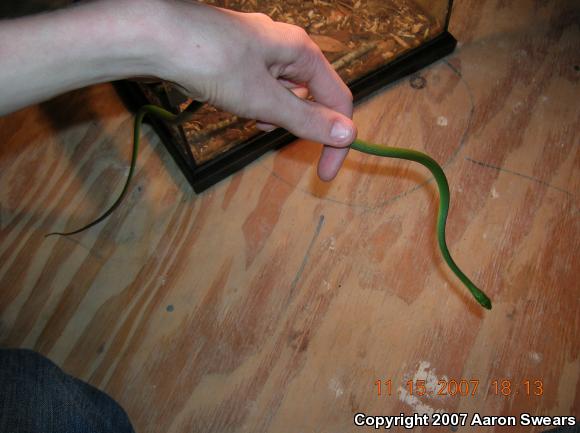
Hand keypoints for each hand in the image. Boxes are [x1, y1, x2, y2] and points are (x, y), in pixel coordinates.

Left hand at [150, 0, 355, 180]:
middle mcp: (285, 45)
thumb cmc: (213, 64)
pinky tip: (231, 102)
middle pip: (311, 95)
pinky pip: (258, 87)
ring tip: (244, 112)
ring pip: (282, 93)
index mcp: (302, 50)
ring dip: (271, 113)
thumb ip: (307, 119)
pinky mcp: (236, 56)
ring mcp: (259, 49)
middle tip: (266, 129)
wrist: (153, 36)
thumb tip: (349, 134)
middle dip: (295, 121)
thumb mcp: (264, 100)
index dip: (336, 139)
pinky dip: (252, 102)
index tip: (324, 174)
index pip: (338, 100)